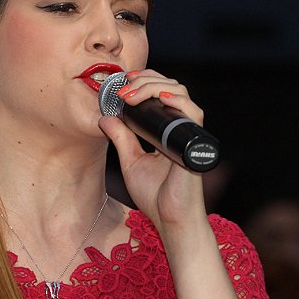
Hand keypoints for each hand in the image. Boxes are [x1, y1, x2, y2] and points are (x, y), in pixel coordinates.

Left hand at [97, 70, 208, 231]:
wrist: (169, 218)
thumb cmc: (155, 195)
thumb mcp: (131, 161)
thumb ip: (121, 138)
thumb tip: (105, 117)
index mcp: (166, 130)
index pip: (160, 94)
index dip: (143, 82)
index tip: (122, 83)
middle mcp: (179, 127)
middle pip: (170, 87)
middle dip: (145, 80)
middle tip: (123, 87)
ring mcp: (188, 133)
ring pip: (180, 93)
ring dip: (154, 86)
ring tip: (131, 93)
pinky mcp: (194, 143)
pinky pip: (193, 113)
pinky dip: (177, 100)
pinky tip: (160, 97)